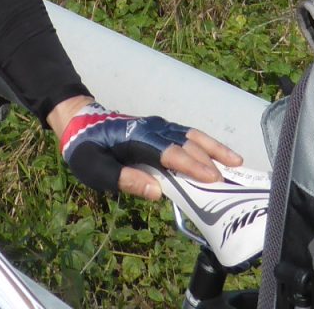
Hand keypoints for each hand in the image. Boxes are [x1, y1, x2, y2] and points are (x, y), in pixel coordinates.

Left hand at [53, 97, 242, 200]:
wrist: (78, 121)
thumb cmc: (86, 149)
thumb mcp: (96, 169)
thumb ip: (125, 179)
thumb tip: (157, 193)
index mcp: (137, 138)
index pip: (170, 153)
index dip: (192, 166)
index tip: (213, 178)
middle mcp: (152, 128)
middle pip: (186, 142)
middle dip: (209, 159)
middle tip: (231, 177)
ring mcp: (157, 126)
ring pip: (191, 134)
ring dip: (214, 147)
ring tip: (236, 161)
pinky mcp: (159, 128)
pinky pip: (186, 134)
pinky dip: (204, 143)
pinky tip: (216, 153)